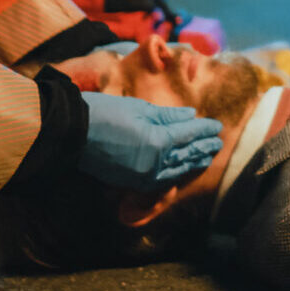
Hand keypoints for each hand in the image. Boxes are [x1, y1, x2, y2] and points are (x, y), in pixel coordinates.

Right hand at [76, 91, 223, 188]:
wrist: (71, 133)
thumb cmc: (104, 113)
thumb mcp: (140, 108)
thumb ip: (168, 116)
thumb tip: (191, 116)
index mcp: (158, 141)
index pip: (189, 135)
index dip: (205, 129)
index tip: (217, 125)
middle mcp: (154, 164)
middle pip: (186, 155)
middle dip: (203, 147)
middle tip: (218, 142)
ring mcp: (142, 176)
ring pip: (176, 171)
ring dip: (193, 163)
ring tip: (206, 157)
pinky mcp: (131, 182)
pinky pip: (160, 180)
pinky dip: (174, 174)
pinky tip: (181, 170)